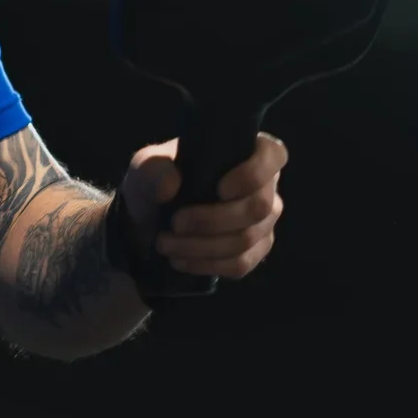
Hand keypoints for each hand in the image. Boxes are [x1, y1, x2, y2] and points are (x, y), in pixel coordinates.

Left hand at [121, 132, 287, 278]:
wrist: (150, 220)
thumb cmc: (157, 183)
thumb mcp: (145, 168)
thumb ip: (153, 170)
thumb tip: (170, 186)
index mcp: (247, 154)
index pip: (273, 156)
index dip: (254, 174)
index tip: (220, 189)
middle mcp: (265, 186)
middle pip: (259, 207)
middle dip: (212, 220)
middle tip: (175, 223)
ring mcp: (264, 221)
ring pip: (246, 239)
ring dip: (202, 246)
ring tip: (166, 244)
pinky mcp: (255, 251)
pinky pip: (241, 263)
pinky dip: (207, 264)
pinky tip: (182, 260)